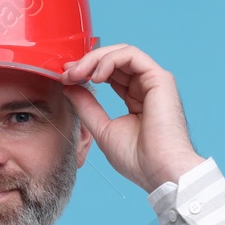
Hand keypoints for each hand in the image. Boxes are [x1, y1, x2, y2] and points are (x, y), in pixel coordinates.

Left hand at [60, 43, 205, 192]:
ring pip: (121, 53)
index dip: (85, 71)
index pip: (109, 74)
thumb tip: (69, 86)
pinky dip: (109, 60)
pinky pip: (131, 55)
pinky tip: (96, 75)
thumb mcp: (102, 129)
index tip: (64, 78)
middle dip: (86, 63)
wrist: (159, 171)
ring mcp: (153, 81)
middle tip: (66, 73)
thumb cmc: (137, 159)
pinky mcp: (159, 78)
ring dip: (94, 59)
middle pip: (113, 60)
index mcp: (135, 99)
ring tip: (77, 74)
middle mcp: (145, 87)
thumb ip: (87, 107)